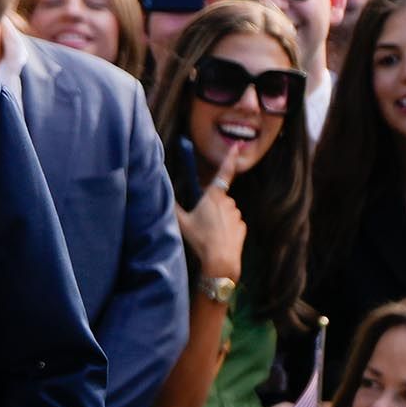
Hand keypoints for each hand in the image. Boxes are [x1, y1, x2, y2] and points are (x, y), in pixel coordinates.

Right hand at [175, 143, 246, 282]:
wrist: (220, 260)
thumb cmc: (200, 239)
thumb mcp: (181, 222)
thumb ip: (173, 207)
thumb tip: (163, 197)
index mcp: (213, 196)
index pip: (224, 172)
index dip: (230, 157)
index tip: (236, 146)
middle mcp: (228, 202)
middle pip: (218, 197)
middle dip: (211, 205)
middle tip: (199, 221)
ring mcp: (236, 214)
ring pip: (226, 211)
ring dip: (218, 218)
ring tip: (208, 233)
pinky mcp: (242, 227)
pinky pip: (232, 223)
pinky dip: (226, 228)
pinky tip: (218, 239)